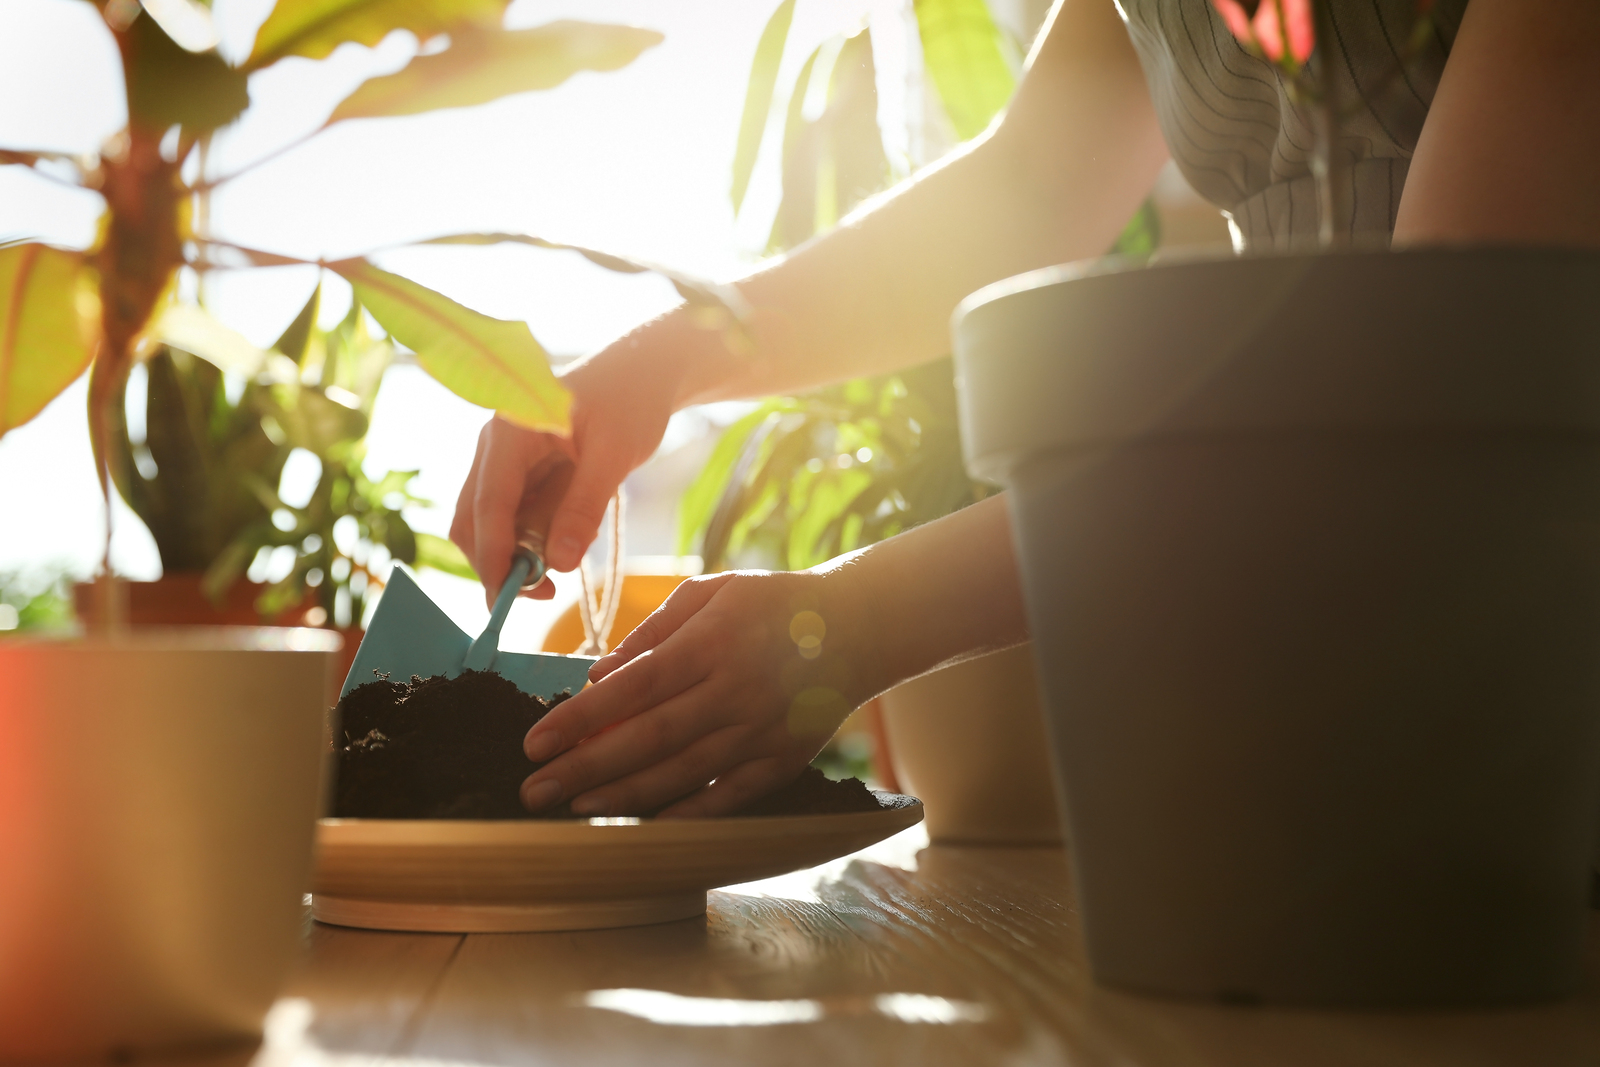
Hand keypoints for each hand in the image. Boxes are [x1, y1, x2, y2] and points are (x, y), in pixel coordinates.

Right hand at [450, 347, 677, 605]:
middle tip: (542, 594)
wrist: (640, 371)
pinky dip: (531, 541)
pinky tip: (569, 538)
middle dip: (498, 562)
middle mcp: (495, 447)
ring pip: (489, 523)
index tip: (504, 596)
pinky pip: (514, 518)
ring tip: (561, 571)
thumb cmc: (630, 400)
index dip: (492, 554)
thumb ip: (585, 506)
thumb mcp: (616, 454)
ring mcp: (503, 461)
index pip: (488, 504)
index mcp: (509, 431)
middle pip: (473, 519)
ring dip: (515, 555)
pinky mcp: (520, 474)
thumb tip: (557, 564)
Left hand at [518, 567, 881, 817]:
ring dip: (622, 795)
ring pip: (681, 773)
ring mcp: (760, 732)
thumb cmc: (771, 605)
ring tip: (574, 806)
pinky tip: (643, 823)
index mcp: (712, 643)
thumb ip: (652, 634)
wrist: (856, 629)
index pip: (632, 688)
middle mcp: (735, 691)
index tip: (534, 742)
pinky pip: (727, 798)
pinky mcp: (782, 762)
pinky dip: (684, 814)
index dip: (579, 719)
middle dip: (584, 767)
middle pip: (648, 738)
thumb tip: (598, 677)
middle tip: (533, 790)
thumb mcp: (710, 593)